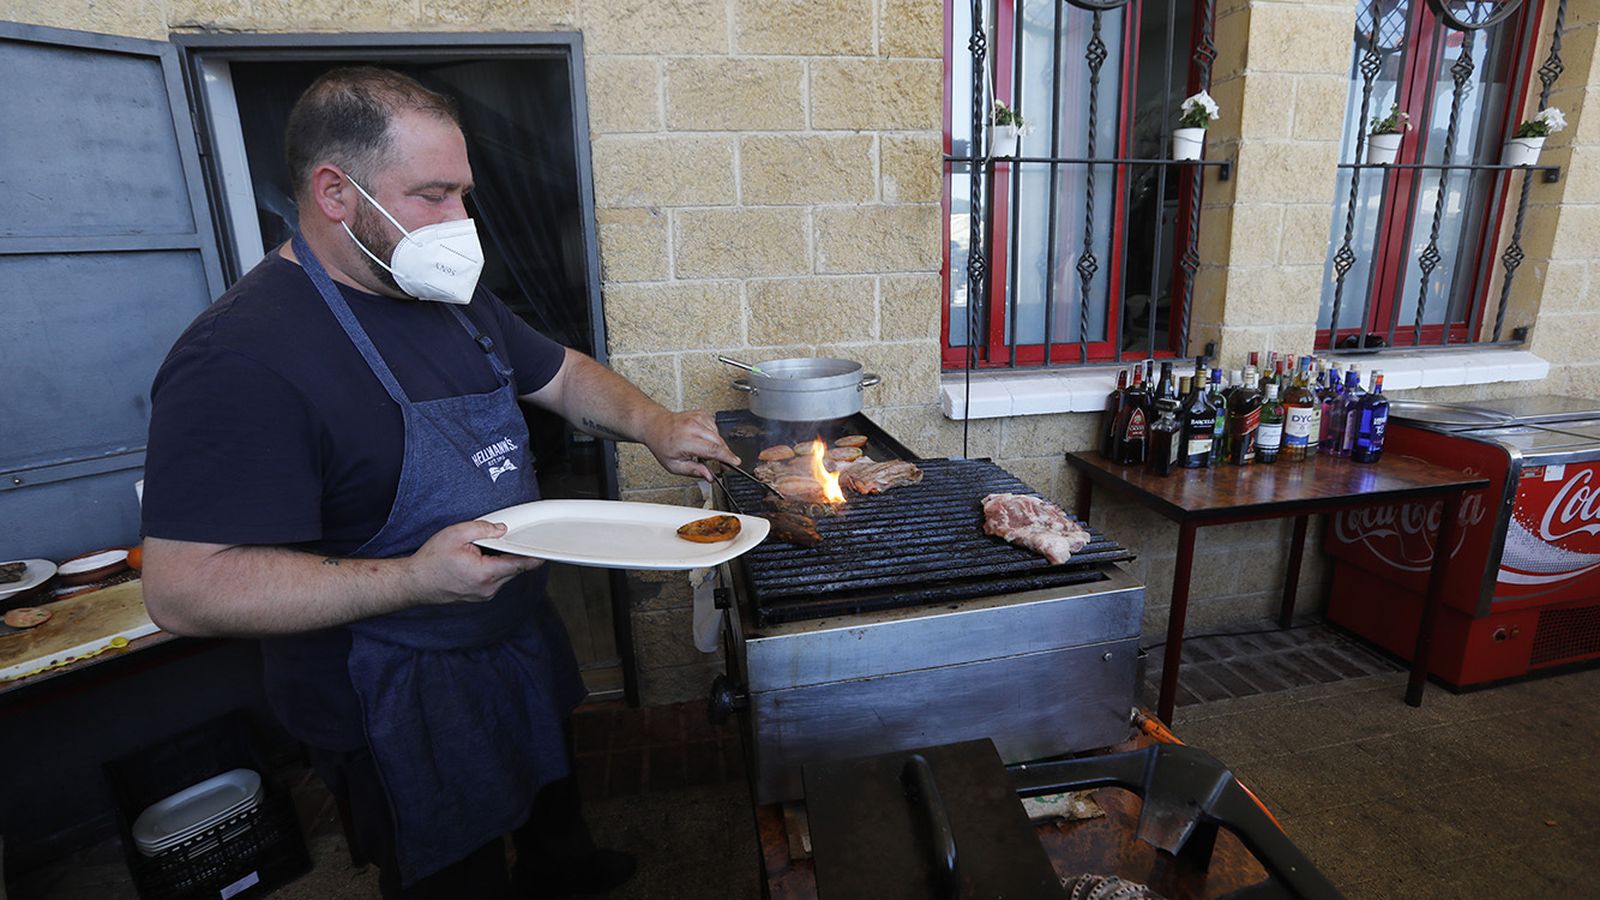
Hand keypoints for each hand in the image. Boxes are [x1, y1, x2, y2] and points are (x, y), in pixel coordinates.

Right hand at [408, 520, 544, 603]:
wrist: (414, 583)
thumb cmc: (431, 561)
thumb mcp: (456, 534)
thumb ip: (483, 529)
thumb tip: (502, 529)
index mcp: (486, 573)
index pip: (520, 565)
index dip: (534, 557)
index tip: (546, 552)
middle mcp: (488, 588)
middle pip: (513, 568)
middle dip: (511, 553)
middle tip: (499, 540)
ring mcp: (484, 594)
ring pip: (504, 574)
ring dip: (500, 561)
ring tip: (478, 552)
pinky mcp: (479, 596)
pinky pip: (494, 580)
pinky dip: (492, 569)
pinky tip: (476, 561)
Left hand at [644, 410, 740, 481]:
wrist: (655, 425)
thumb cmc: (662, 444)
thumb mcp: (674, 465)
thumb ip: (694, 471)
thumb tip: (709, 476)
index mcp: (686, 440)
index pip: (713, 450)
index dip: (727, 457)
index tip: (735, 462)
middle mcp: (693, 427)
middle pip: (719, 442)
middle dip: (724, 454)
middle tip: (722, 464)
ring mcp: (698, 418)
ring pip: (718, 434)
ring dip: (716, 445)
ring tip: (703, 450)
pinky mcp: (701, 413)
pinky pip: (715, 427)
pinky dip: (713, 435)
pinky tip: (703, 438)